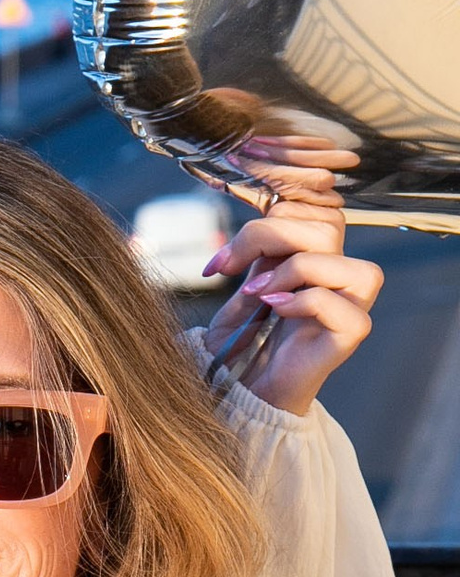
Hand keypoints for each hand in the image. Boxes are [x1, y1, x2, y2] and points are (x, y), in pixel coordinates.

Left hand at [204, 136, 379, 413]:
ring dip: (286, 266)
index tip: (223, 249)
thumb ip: (254, 242)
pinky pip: (335, 300)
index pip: (316, 201)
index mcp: (322, 251)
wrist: (253, 389)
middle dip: (267, 235)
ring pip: (332, 251)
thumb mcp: (246, 276)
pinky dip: (299, 300)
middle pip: (324, 221)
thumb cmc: (247, 335)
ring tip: (256, 292)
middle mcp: (343, 269)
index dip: (269, 208)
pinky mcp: (352, 331)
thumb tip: (238, 187)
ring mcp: (354, 300)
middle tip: (227, 267)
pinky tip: (274, 309)